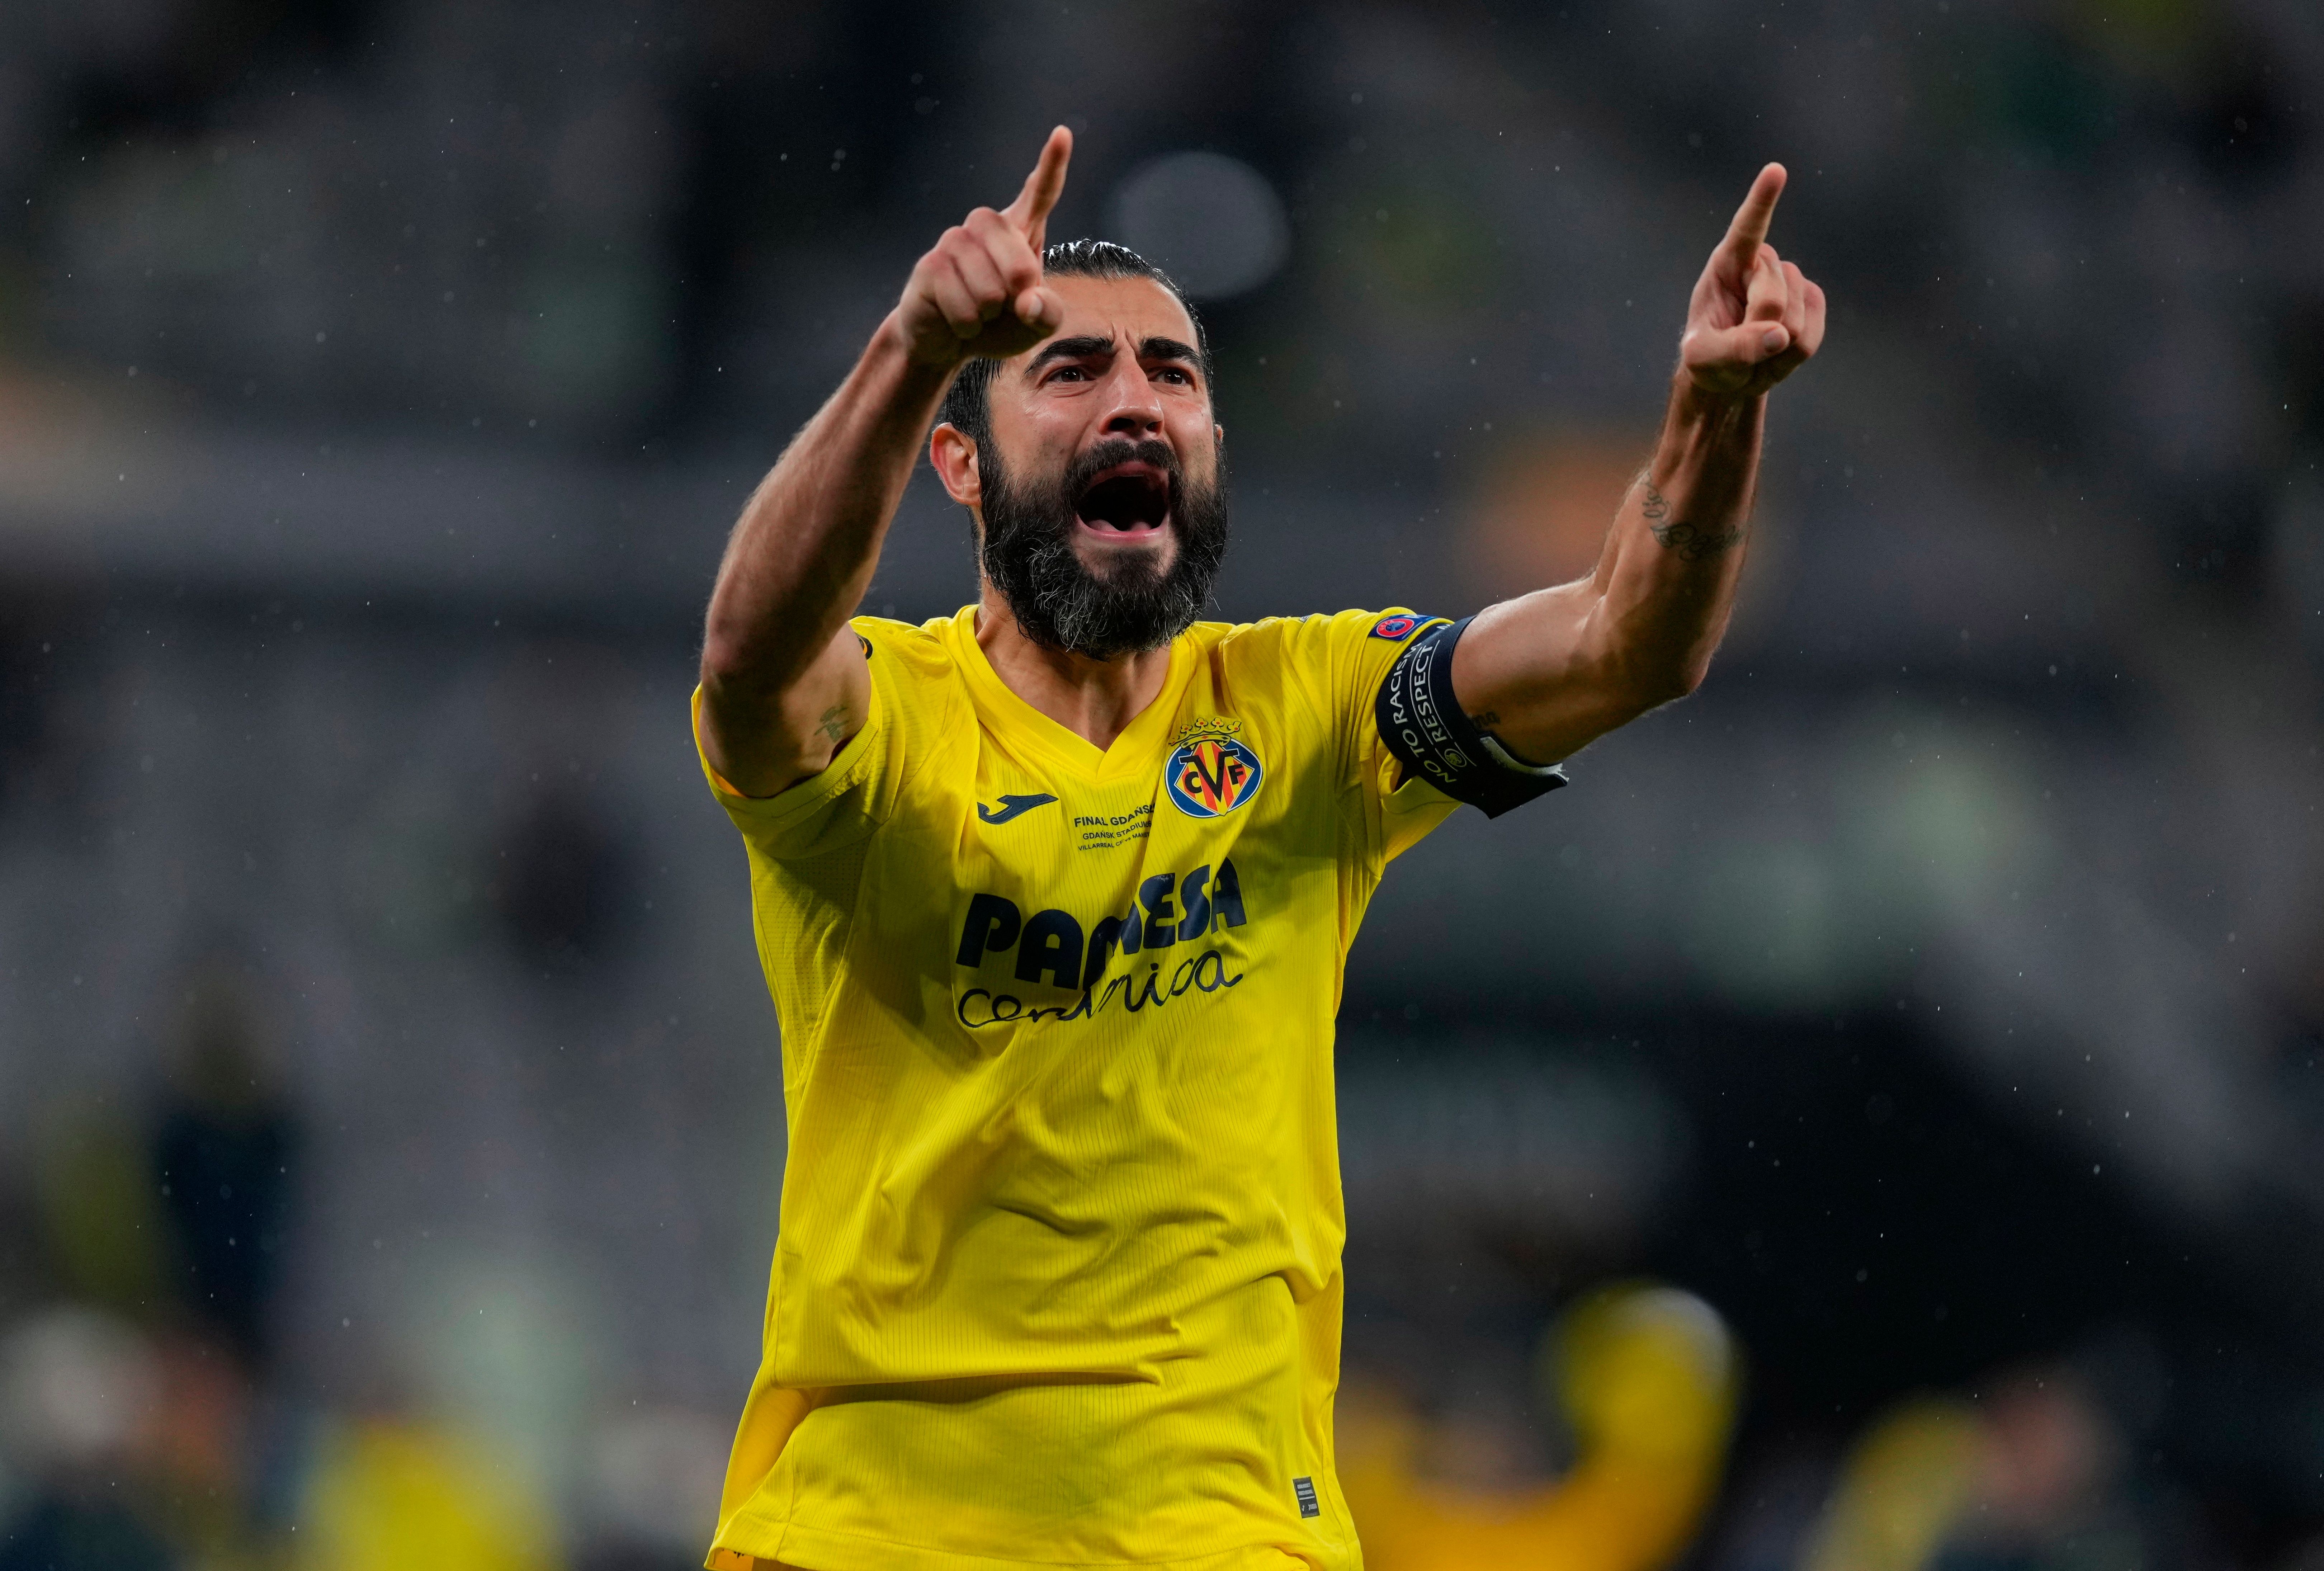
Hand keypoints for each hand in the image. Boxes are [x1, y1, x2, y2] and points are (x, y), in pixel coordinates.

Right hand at [893, 126, 1072, 368]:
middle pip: (1013, 246)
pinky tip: (960, 322)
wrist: (949, 343)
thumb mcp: (1037, 324)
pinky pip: (959, 300)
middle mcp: (987, 228)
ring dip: (988, 311)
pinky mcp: (930, 265)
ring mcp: (954, 242)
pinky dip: (966, 324)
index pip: (1040, 193)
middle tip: (1009, 306)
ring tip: (980, 313)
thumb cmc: (999, 325)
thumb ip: (1049, 313)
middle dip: (1017, 283)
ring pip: (986, 283)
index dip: (1051, 165)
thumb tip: (1028, 301)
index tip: (1062, 134)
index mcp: (1021, 232)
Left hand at [1678, 163, 1825, 398]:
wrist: (1730, 374)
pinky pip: (1811, 338)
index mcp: (1727, 264)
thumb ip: (1735, 348)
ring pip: (1794, 321)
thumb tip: (1779, 335)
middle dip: (1756, 329)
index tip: (1775, 171)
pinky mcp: (1812, 304)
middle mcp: (1762, 265)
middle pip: (1771, 298)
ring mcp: (1792, 283)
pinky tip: (1775, 353)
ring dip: (1774, 348)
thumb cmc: (1708, 358)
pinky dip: (1791, 358)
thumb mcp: (1704, 359)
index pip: (1747, 229)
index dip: (1762, 201)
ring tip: (1754, 349)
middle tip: (1737, 345)